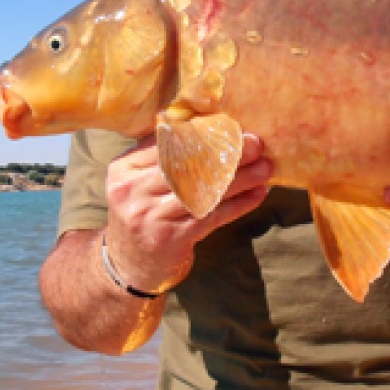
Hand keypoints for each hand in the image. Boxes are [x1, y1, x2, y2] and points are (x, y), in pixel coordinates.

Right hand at [103, 133, 271, 292]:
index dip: (204, 134)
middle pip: (188, 165)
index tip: (233, 127)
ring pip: (204, 191)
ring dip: (241, 178)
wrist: (130, 266)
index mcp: (124, 169)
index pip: (168, 143)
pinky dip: (239, 204)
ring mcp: (151, 216)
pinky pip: (213, 216)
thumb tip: (204, 124)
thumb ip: (161, 156)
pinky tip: (258, 194)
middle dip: (227, 153)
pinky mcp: (171, 239)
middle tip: (256, 143)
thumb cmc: (144, 215)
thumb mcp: (139, 183)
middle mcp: (133, 191)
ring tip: (265, 167)